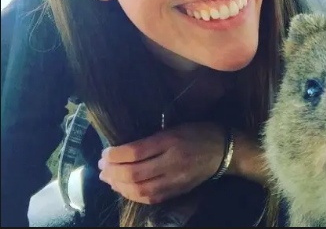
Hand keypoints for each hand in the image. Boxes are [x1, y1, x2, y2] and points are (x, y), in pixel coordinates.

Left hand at [98, 122, 225, 204]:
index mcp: (171, 141)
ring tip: (108, 179)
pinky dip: (133, 195)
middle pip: (135, 173)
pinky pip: (151, 198)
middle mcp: (172, 162)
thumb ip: (152, 138)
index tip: (104, 153)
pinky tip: (124, 189)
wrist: (224, 150)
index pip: (136, 151)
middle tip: (101, 167)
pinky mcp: (178, 191)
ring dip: (119, 186)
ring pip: (141, 190)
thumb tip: (123, 149)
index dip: (115, 154)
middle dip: (112, 172)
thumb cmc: (198, 132)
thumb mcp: (175, 126)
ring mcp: (176, 180)